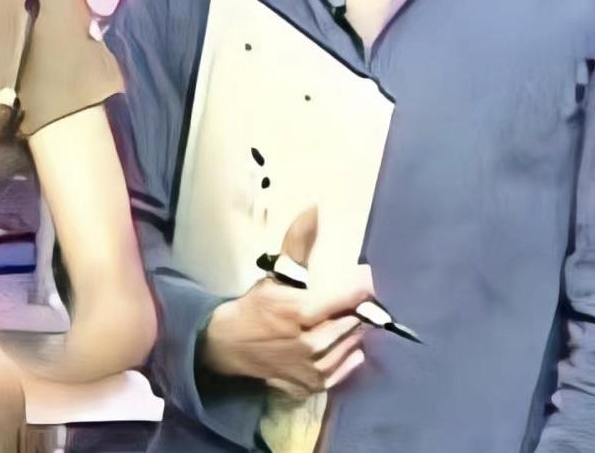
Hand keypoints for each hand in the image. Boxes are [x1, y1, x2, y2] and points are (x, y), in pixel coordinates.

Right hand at [199, 207, 373, 398]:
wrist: (229, 347)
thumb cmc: (257, 308)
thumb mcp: (276, 273)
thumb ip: (299, 243)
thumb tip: (314, 209)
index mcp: (301, 312)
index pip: (351, 296)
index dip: (362, 283)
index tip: (364, 275)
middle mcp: (311, 343)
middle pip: (357, 320)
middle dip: (357, 307)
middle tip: (351, 297)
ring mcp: (314, 369)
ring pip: (354, 343)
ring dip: (353, 329)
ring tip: (340, 318)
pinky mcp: (315, 385)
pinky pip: (348, 367)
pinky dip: (349, 352)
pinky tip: (339, 340)